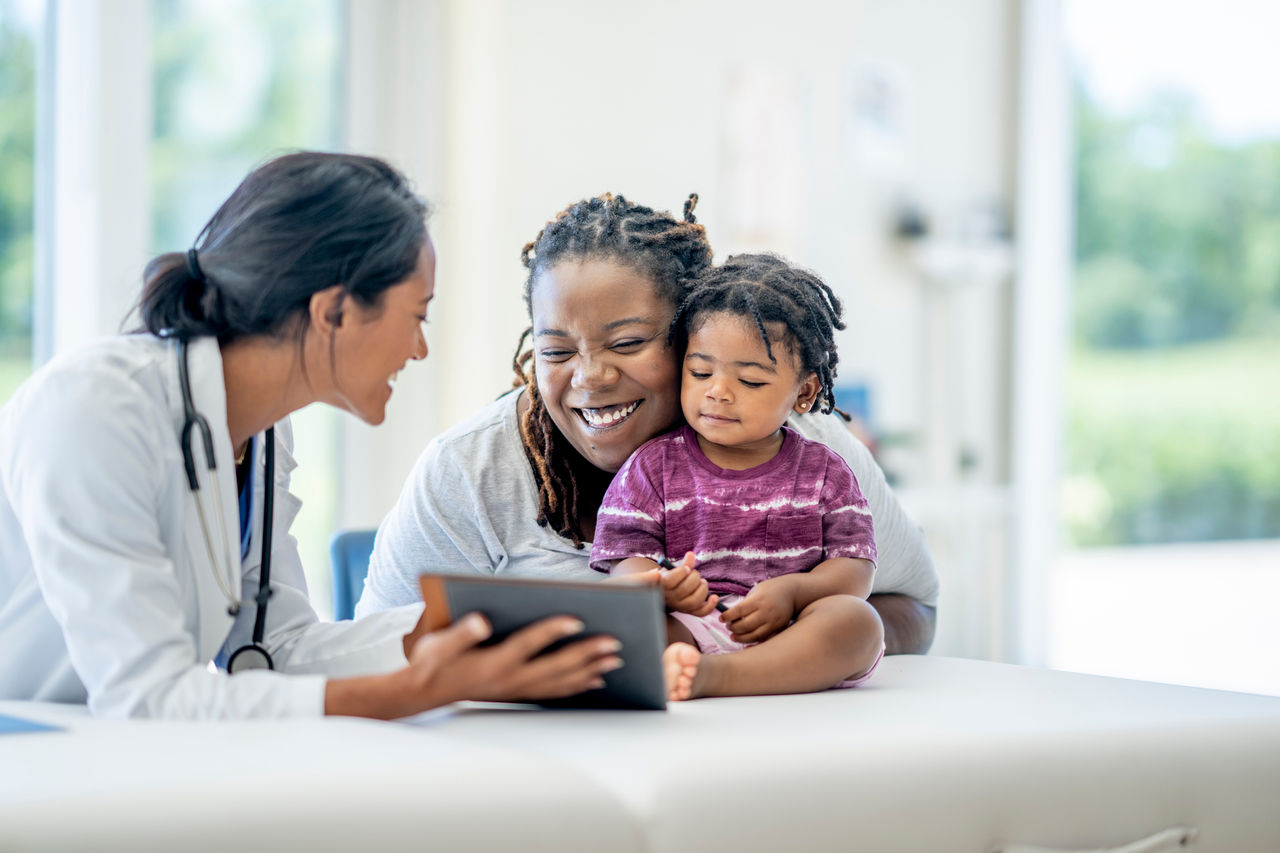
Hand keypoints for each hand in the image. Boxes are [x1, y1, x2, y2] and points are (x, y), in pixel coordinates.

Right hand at [404, 613, 623, 706]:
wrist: (422, 694)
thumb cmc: (431, 662)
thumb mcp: (438, 644)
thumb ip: (461, 633)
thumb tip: (481, 621)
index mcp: (492, 662)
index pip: (529, 644)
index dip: (553, 631)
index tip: (577, 619)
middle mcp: (509, 679)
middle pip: (555, 667)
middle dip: (587, 654)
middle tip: (615, 642)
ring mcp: (515, 690)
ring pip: (560, 682)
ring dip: (589, 670)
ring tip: (615, 660)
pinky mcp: (517, 694)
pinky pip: (554, 692)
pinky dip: (577, 686)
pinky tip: (595, 680)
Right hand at [660, 552, 718, 615]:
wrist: (667, 594)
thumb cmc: (670, 579)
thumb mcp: (673, 570)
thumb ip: (683, 564)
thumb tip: (691, 554)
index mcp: (663, 585)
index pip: (670, 580)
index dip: (681, 572)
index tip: (687, 568)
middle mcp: (670, 598)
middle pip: (684, 590)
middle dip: (694, 578)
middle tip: (695, 573)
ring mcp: (680, 607)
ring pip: (693, 601)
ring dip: (702, 589)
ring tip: (703, 582)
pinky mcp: (689, 612)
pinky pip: (700, 613)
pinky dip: (710, 606)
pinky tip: (715, 597)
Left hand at [720, 576, 796, 643]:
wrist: (792, 592)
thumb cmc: (769, 590)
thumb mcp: (756, 591)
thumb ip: (745, 604)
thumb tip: (730, 617)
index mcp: (758, 600)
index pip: (739, 610)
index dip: (728, 616)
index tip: (721, 618)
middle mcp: (766, 611)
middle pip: (745, 625)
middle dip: (733, 628)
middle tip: (728, 627)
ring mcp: (774, 621)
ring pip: (754, 635)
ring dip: (741, 638)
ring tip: (734, 636)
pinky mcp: (779, 628)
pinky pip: (765, 640)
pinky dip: (754, 644)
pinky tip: (746, 644)